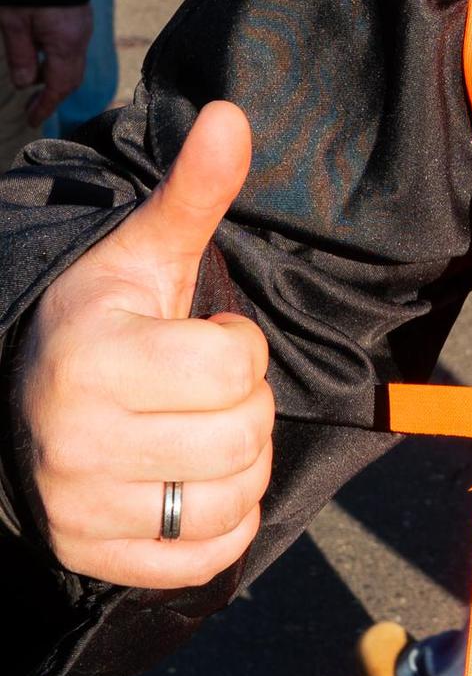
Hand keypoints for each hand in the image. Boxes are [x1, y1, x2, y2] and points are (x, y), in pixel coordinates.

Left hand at [0, 2, 92, 125]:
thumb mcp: (13, 22)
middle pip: (70, 78)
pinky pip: (72, 48)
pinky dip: (57, 60)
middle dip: (52, 95)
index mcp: (66, 42)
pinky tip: (40, 56)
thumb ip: (21, 55)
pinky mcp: (79, 17)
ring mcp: (83, 26)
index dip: (46, 106)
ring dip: (53, 76)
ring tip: (32, 82)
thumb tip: (26, 84)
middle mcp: (80, 37)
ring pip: (71, 63)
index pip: (59, 85)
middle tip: (32, 107)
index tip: (31, 120)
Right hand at [17, 101, 273, 587]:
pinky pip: (208, 558)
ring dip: (240, 465)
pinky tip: (196, 485)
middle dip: (244, 404)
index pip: (235, 363)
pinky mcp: (96, 558)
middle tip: (203, 391)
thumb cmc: (99, 322)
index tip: (202, 337)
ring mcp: (83, 507)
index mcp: (92, 357)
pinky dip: (222, 524)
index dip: (237, 345)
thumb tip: (235, 117)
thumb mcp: (139, 255)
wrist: (23, 399)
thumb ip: (191, 194)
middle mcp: (77, 439)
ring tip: (201, 433)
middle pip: (244, 434)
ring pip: (233, 498)